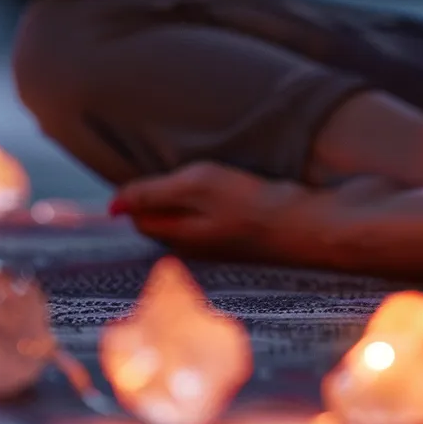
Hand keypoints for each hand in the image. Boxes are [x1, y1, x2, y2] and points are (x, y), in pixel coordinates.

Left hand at [110, 162, 308, 259]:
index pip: (140, 215)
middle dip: (168, 197)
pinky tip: (239, 196)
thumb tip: (111, 206)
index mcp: (177, 238)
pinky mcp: (240, 244)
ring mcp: (218, 250)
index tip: (169, 173)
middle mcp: (193, 250)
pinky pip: (215, 222)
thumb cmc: (252, 203)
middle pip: (164, 219)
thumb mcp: (197, 186)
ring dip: (195, 201)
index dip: (146, 190)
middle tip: (195, 176)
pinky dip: (219, 207)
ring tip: (221, 184)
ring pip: (190, 220)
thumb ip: (152, 193)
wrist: (311, 227)